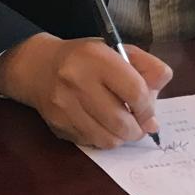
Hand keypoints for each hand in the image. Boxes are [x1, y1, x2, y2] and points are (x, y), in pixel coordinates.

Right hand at [0, 32, 172, 149]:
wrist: (38, 67)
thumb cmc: (85, 58)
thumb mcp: (117, 51)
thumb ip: (147, 69)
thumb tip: (156, 108)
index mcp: (96, 57)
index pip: (135, 91)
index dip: (148, 108)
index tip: (149, 112)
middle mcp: (76, 80)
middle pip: (121, 122)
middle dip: (137, 129)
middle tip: (139, 125)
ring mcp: (64, 105)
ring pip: (107, 139)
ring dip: (121, 137)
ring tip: (121, 126)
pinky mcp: (57, 124)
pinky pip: (91, 143)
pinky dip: (102, 138)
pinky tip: (100, 125)